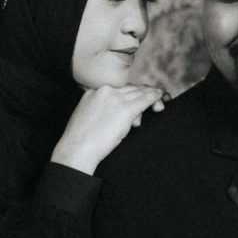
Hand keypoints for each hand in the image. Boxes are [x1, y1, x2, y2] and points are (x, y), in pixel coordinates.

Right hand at [50, 85, 166, 174]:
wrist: (76, 149)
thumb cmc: (79, 141)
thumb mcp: (86, 116)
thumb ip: (99, 110)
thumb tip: (112, 114)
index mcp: (94, 91)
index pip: (118, 88)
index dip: (131, 92)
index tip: (137, 96)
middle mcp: (105, 90)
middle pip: (130, 88)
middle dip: (143, 94)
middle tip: (154, 99)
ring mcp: (116, 99)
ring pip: (139, 93)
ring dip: (151, 96)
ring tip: (160, 100)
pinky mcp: (125, 109)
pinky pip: (145, 100)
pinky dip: (155, 97)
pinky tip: (161, 97)